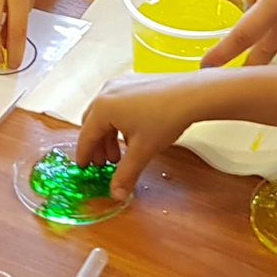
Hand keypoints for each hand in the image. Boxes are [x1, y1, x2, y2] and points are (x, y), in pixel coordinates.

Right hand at [78, 73, 213, 200]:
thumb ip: (126, 174)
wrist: (192, 95)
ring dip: (108, 135)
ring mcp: (120, 85)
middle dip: (97, 146)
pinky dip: (118, 122)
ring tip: (120, 153)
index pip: (86, 136)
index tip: (84, 167)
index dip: (85, 155)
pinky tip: (132, 134)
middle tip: (104, 164)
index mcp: (102, 108)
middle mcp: (106, 93)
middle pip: (92, 123)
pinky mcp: (133, 82)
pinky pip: (117, 104)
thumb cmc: (164, 118)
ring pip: (105, 114)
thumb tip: (116, 194)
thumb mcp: (142, 151)